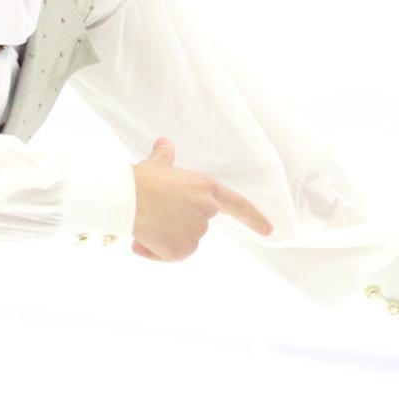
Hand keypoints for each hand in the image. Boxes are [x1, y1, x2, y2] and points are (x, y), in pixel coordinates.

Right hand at [128, 136, 272, 260]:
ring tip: (146, 223)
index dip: (255, 218)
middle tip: (154, 213)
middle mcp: (208, 210)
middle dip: (176, 223)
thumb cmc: (141, 179)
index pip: (239, 205)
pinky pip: (169, 255)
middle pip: (197, 224)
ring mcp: (197, 232)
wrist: (128, 197)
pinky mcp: (183, 250)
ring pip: (181, 242)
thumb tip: (164, 143)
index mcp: (207, 188)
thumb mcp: (157, 165)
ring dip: (164, 238)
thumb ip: (165, 157)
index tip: (270, 231)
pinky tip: (143, 238)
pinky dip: (155, 252)